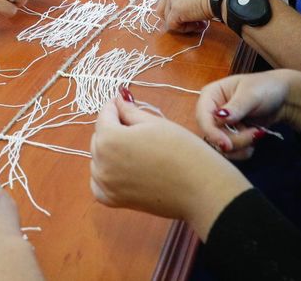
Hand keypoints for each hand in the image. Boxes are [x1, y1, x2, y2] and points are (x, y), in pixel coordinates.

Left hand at [90, 96, 249, 233]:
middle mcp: (102, 163)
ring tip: (135, 149)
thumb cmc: (183, 151)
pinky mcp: (114, 201)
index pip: (104, 115)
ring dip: (109, 151)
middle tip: (135, 126)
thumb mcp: (156, 123)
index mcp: (110, 139)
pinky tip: (123, 170)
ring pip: (99, 159)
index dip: (115, 106)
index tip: (123, 102)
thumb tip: (118, 100)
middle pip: (100, 137)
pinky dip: (106, 175)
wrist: (201, 190)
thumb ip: (130, 111)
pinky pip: (99, 183)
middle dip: (113, 128)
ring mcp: (106, 184)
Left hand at [158, 0, 227, 32]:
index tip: (197, 11)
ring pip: (168, 18)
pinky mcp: (176, 10)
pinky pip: (173, 25)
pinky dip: (184, 29)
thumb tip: (192, 5)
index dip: (181, 8)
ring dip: (182, 24)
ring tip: (200, 24)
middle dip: (176, 17)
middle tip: (194, 21)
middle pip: (163, 7)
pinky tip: (199, 25)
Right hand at [196, 71, 300, 159]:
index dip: (212, 133)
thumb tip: (219, 117)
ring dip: (241, 145)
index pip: (203, 117)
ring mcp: (221, 126)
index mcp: (211, 95)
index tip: (226, 145)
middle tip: (254, 133)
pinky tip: (256, 137)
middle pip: (212, 135)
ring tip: (258, 132)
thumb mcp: (251, 94)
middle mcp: (212, 112)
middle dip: (234, 139)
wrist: (283, 98)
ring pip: (221, 146)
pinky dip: (245, 150)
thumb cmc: (265, 88)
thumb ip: (236, 107)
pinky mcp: (230, 137)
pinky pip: (231, 152)